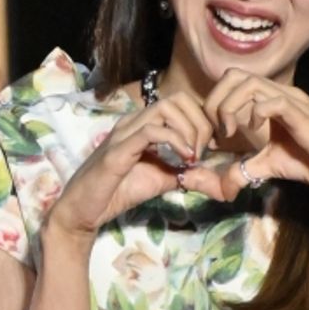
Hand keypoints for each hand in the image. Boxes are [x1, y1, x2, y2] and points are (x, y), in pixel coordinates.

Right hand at [46, 89, 214, 239]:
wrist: (85, 210)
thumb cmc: (119, 191)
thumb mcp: (164, 180)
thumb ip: (190, 176)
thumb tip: (223, 184)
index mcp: (143, 123)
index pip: (180, 102)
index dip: (201, 121)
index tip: (208, 149)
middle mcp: (133, 121)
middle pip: (177, 99)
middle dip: (199, 123)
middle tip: (202, 153)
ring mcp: (124, 133)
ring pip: (165, 108)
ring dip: (188, 131)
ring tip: (192, 157)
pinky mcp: (118, 150)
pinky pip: (150, 130)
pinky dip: (174, 140)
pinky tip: (183, 160)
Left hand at [179, 69, 308, 202]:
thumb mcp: (268, 166)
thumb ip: (243, 171)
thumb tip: (221, 186)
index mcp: (270, 99)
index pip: (231, 81)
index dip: (213, 103)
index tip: (215, 134)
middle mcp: (280, 94)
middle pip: (234, 75)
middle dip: (215, 102)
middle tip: (219, 131)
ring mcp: (293, 103)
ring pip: (248, 83)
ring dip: (229, 107)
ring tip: (232, 133)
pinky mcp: (305, 118)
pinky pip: (275, 101)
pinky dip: (255, 113)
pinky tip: (254, 131)